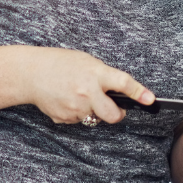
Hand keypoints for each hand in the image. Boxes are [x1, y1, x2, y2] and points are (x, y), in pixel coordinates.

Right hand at [26, 47, 152, 123]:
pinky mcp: (64, 118)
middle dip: (118, 114)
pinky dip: (78, 113)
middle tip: (116, 108)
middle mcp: (87, 92)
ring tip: (79, 94)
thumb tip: (118, 92)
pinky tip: (67, 99)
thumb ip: (103, 76)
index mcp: (95, 74)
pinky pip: (79, 120)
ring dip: (94, 111)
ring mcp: (75, 108)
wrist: (31, 73)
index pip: (122, 83)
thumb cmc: (61, 63)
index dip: (139, 92)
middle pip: (112, 115)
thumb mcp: (87, 62)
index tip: (151, 100)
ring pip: (95, 118)